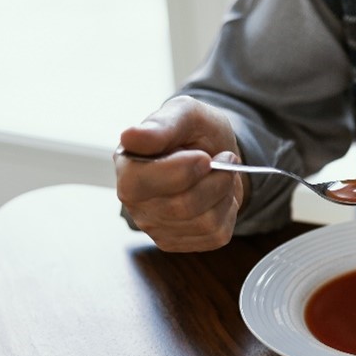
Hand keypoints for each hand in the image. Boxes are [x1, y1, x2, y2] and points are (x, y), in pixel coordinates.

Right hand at [114, 97, 247, 251]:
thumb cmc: (195, 132)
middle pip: (181, 206)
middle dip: (215, 180)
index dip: (181, 171)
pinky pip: (216, 235)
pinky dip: (229, 212)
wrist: (216, 153)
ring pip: (203, 222)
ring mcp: (155, 226)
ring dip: (224, 193)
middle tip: (225, 158)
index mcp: (127, 165)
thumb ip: (161, 125)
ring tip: (221, 174)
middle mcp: (135, 201)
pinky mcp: (180, 241)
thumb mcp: (185, 113)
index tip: (204, 156)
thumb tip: (131, 137)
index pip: (141, 182)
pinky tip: (218, 196)